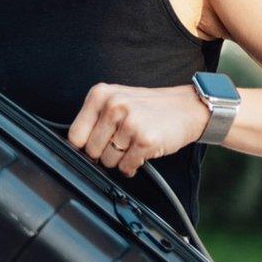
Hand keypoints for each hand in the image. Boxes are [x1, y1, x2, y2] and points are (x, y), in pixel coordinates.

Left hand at [65, 83, 210, 176]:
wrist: (186, 108)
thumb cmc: (149, 107)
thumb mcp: (116, 100)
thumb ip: (94, 118)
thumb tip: (74, 147)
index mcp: (100, 94)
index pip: (75, 134)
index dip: (83, 146)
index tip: (94, 146)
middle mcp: (113, 106)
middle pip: (90, 150)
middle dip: (104, 153)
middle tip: (121, 143)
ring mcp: (130, 122)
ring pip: (108, 161)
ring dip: (120, 160)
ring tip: (133, 144)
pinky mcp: (145, 140)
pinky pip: (126, 166)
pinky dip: (133, 165)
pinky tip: (142, 152)